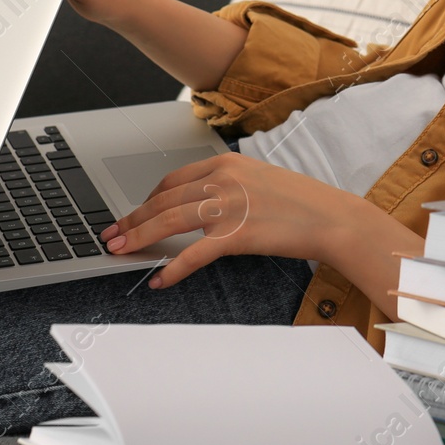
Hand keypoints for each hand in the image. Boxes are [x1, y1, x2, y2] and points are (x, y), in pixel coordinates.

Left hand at [98, 152, 349, 287]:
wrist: (332, 218)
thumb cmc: (302, 203)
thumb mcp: (259, 180)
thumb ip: (227, 187)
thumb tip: (197, 206)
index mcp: (226, 164)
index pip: (172, 180)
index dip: (146, 200)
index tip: (133, 214)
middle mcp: (223, 180)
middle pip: (163, 200)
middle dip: (132, 219)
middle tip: (112, 234)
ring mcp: (229, 206)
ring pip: (169, 221)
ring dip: (139, 238)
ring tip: (120, 252)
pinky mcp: (237, 234)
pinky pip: (194, 254)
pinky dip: (172, 268)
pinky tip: (160, 279)